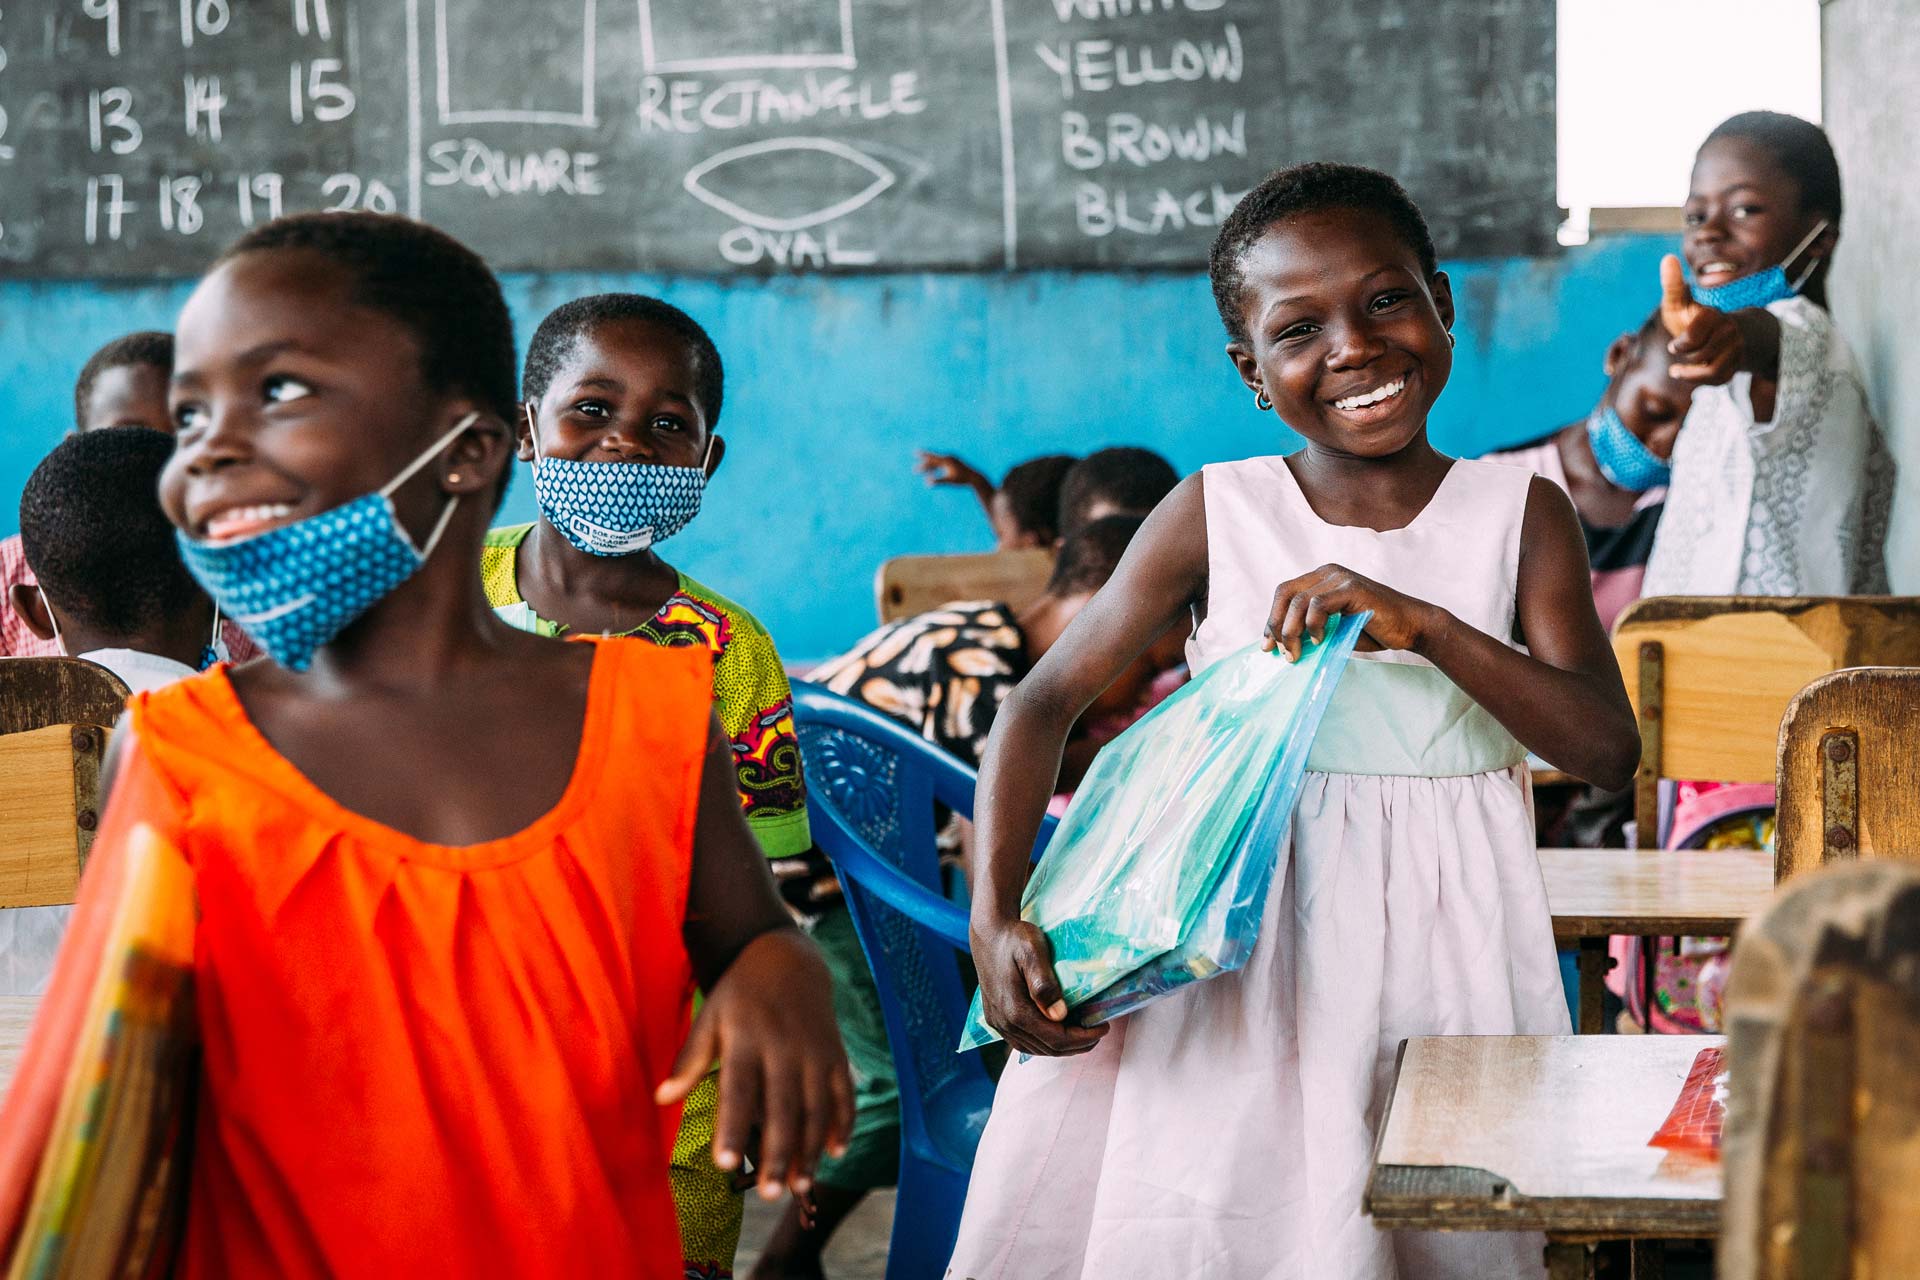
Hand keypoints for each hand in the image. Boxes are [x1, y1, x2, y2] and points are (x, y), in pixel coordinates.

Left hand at [656, 930, 852, 1200]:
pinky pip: (843, 1093)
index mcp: (745, 1038)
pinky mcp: (835, 1054)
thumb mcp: (709, 1016)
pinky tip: (835, 1152)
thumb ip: (690, 1059)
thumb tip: (661, 1099)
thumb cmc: (739, 994)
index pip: (738, 1090)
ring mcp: (814, 1051)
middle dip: (778, 1153)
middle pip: (782, 1108)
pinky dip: (843, 1122)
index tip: (724, 1164)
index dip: (732, 1128)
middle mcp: (783, 1047)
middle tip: (769, 1195)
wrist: (787, 958)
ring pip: (816, 1108)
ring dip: (810, 1150)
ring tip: (800, 1187)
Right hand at [916, 450, 991, 492]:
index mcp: (947, 460)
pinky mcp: (953, 463)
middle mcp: (948, 457)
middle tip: (915, 468)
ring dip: (929, 467)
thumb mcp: (950, 481)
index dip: (923, 455)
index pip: (932, 457)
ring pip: (937, 462)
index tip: (915, 453)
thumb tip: (928, 483)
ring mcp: (951, 459)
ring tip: (922, 472)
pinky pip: (941, 464)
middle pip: (933, 460)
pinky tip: (932, 473)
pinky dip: (936, 468)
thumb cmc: (961, 479)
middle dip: (924, 464)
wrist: (974, 477)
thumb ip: (939, 481)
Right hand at [969, 916, 1108, 1056]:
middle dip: (1077, 1044)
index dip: (1083, 1038)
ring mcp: (998, 1023)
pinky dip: (1045, 1042)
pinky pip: (1024, 1042)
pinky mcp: (996, 1019)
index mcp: (1016, 1010)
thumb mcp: (1033, 952)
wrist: (989, 933)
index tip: (1103, 1027)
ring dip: (1062, 1046)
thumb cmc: (1015, 939)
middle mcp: (1005, 1023)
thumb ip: (1044, 984)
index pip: (1056, 1039)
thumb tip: (1059, 1015)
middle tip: (1098, 1031)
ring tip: (1083, 1033)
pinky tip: (1058, 1031)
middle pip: (1048, 1048)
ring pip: (1036, 1048)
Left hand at [1263, 563, 1441, 659]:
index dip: (1272, 619)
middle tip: (1280, 652)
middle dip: (1276, 625)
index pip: (1285, 593)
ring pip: (1298, 601)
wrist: (1410, 627)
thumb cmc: (1373, 630)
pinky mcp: (1352, 588)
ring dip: (1292, 631)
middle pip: (1285, 594)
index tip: (1267, 645)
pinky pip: (1318, 604)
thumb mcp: (1334, 629)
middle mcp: (1328, 573)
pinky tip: (1320, 640)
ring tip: (1297, 653)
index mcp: (1321, 578)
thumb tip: (1282, 645)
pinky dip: (1313, 625)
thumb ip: (1311, 630)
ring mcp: (1340, 578)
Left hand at [1659, 254, 1742, 384]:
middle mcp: (1730, 330)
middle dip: (1685, 357)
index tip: (1675, 343)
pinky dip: (1700, 381)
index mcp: (1714, 315)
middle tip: (1681, 351)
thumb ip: (1672, 286)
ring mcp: (1737, 348)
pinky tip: (1687, 374)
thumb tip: (1667, 259)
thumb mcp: (1680, 303)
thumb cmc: (1694, 318)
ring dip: (1690, 372)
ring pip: (1711, 370)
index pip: (1693, 338)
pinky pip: (1719, 380)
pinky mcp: (1737, 364)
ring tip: (1678, 369)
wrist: (1722, 334)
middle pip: (1699, 355)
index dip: (1680, 344)